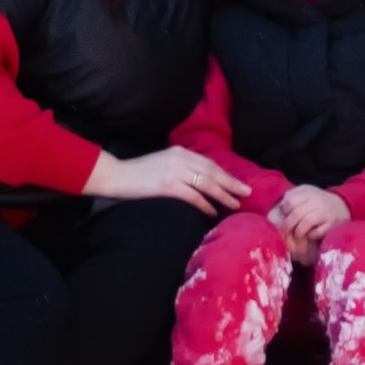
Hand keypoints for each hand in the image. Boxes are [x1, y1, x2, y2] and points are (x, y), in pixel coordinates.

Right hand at [83, 144, 248, 214]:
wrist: (117, 175)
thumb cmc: (140, 172)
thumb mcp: (164, 163)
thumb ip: (182, 167)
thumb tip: (202, 181)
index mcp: (181, 152)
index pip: (210, 164)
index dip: (226, 174)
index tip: (239, 182)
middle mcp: (181, 159)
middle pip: (213, 172)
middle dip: (231, 183)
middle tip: (247, 192)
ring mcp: (175, 172)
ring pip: (207, 184)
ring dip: (223, 195)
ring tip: (235, 204)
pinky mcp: (168, 185)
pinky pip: (193, 196)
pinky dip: (205, 204)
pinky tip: (212, 212)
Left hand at [271, 184, 350, 260]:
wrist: (343, 206)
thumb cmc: (319, 202)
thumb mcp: (306, 194)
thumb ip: (293, 198)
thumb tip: (277, 210)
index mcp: (308, 191)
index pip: (290, 200)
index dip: (284, 211)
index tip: (283, 217)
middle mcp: (317, 200)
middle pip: (296, 212)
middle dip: (288, 225)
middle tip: (285, 231)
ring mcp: (326, 212)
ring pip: (306, 222)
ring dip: (298, 231)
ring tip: (297, 235)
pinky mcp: (332, 224)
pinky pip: (317, 232)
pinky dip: (311, 235)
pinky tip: (311, 235)